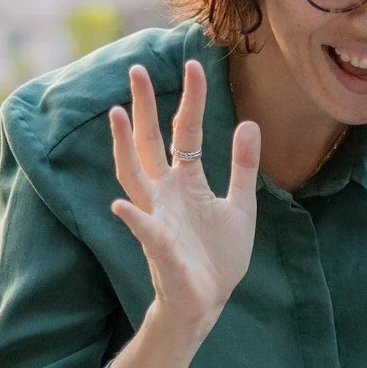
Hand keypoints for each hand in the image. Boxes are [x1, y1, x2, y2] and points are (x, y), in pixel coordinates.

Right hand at [108, 59, 261, 340]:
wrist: (206, 303)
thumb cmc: (217, 257)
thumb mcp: (240, 206)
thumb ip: (242, 167)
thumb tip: (249, 123)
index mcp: (187, 183)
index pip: (186, 132)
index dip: (191, 99)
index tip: (195, 64)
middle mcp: (165, 194)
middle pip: (149, 142)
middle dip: (144, 107)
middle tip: (136, 69)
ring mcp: (158, 218)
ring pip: (134, 175)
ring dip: (123, 147)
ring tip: (117, 114)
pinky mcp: (159, 249)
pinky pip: (143, 231)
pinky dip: (132, 218)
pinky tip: (120, 205)